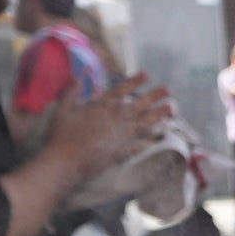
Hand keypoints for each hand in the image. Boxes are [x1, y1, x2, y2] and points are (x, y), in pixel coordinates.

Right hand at [44, 74, 170, 181]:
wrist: (66, 161)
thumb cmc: (61, 135)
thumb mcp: (63, 109)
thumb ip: (72, 91)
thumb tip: (79, 76)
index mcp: (102, 105)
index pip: (123, 89)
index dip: (136, 81)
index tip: (147, 74)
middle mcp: (117, 117)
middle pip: (140, 104)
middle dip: (155, 95)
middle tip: (168, 89)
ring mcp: (123, 134)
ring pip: (147, 122)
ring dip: (160, 114)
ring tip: (173, 108)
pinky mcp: (125, 150)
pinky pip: (144, 144)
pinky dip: (153, 140)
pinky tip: (162, 137)